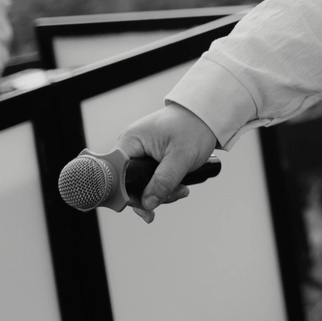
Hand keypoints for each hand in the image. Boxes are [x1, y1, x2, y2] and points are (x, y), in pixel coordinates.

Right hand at [115, 102, 217, 223]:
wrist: (206, 115)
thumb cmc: (194, 127)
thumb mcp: (181, 157)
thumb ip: (164, 181)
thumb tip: (147, 204)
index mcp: (130, 141)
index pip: (115, 174)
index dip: (125, 193)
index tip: (143, 205)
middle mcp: (129, 146)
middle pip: (127, 183)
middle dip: (149, 195)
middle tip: (174, 196)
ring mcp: (138, 152)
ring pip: (139, 183)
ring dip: (160, 192)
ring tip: (182, 190)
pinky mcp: (147, 157)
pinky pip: (148, 178)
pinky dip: (162, 186)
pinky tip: (178, 188)